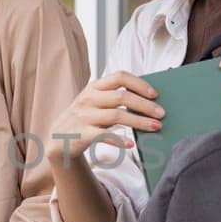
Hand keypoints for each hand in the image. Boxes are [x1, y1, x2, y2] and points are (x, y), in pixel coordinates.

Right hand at [47, 71, 162, 164]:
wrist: (58, 139)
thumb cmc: (85, 120)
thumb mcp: (95, 103)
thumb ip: (114, 98)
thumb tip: (149, 101)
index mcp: (94, 87)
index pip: (119, 77)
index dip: (139, 84)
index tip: (155, 94)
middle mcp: (88, 98)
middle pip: (121, 97)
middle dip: (145, 105)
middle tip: (162, 114)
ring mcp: (84, 116)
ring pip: (116, 115)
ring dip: (139, 121)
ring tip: (155, 127)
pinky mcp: (81, 133)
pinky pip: (103, 135)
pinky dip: (119, 140)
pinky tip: (131, 145)